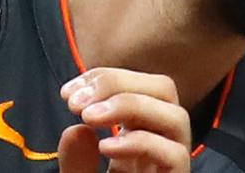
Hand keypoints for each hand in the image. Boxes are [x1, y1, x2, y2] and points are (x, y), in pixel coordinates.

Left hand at [57, 69, 192, 171]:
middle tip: (77, 102)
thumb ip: (77, 162)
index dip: (103, 79)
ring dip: (130, 105)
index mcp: (141, 138)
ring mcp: (173, 165)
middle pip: (163, 89)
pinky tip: (106, 147)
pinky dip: (140, 142)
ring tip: (89, 118)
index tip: (68, 92)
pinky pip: (175, 154)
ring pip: (177, 116)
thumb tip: (75, 129)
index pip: (136, 87)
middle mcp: (162, 146)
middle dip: (118, 82)